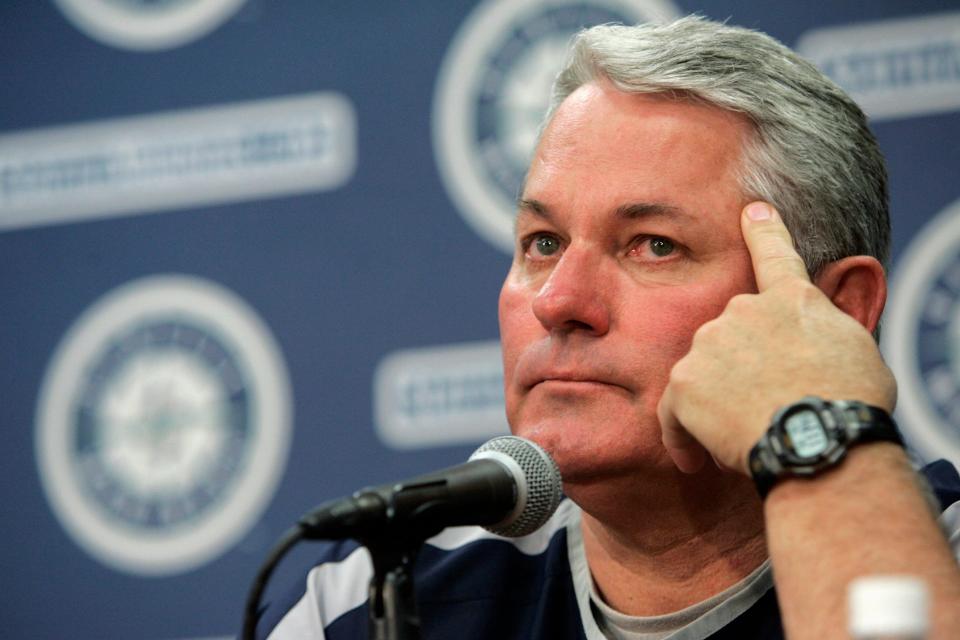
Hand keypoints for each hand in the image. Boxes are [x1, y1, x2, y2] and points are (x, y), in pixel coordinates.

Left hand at [656, 201, 896, 474]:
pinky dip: (681, 436)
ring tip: (744, 436)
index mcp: (793, 299)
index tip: (752, 209)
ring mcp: (711, 341)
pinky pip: (672, 410)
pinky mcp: (684, 379)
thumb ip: (823, 332)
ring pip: (702, 374)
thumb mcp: (856, 352)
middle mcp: (744, 309)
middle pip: (730, 337)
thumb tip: (812, 335)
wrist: (819, 434)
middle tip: (761, 410)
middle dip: (740, 372)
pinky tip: (694, 460)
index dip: (763, 230)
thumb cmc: (850, 404)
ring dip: (714, 404)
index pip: (775, 253)